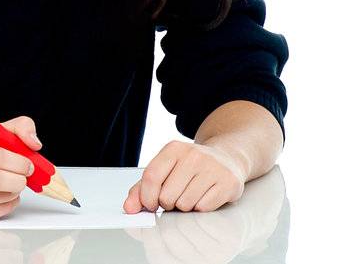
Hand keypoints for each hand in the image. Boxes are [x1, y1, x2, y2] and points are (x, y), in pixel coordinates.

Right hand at [0, 116, 40, 222]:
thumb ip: (17, 128)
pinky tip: (3, 194)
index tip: (28, 164)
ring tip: (10, 183)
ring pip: (2, 198)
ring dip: (15, 191)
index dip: (18, 161)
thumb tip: (34, 143)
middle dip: (19, 179)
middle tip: (24, 176)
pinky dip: (9, 203)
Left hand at [124, 140, 245, 214]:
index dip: (146, 197)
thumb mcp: (165, 169)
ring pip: (185, 204)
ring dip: (184, 207)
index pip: (151, 176)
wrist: (226, 159)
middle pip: (167, 195)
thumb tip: (128, 208)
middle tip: (175, 198)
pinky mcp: (228, 183)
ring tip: (190, 196)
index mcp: (173, 149)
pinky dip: (200, 208)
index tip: (150, 205)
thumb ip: (142, 188)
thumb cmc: (189, 168)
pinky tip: (204, 197)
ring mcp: (213, 168)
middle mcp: (193, 155)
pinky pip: (204, 208)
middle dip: (167, 203)